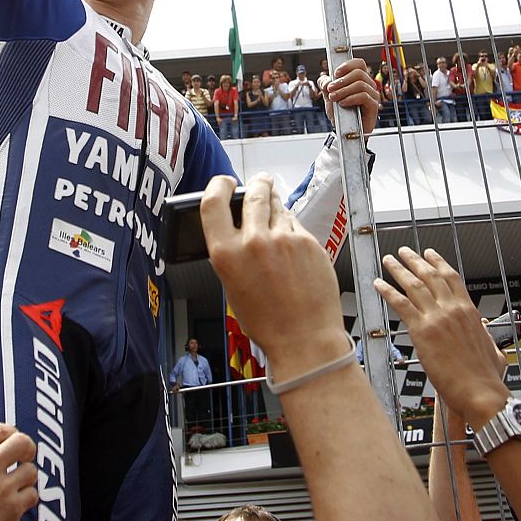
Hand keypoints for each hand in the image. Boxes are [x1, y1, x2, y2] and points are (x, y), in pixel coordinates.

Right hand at [0, 423, 36, 520]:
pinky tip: (17, 502)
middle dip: (25, 447)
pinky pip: (32, 495)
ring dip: (26, 475)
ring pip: (30, 470)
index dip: (7, 432)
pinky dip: (27, 498)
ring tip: (17, 482)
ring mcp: (3, 489)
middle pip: (22, 443)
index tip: (6, 439)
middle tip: (21, 455)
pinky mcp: (13, 510)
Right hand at [202, 174, 348, 382]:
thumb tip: (237, 228)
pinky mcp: (308, 241)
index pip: (213, 202)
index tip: (225, 183)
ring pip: (278, 206)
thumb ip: (233, 253)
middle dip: (258, 183)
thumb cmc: (268, 322)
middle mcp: (253, 242)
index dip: (218, 186)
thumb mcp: (233, 287)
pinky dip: (293, 229)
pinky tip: (293, 246)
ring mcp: (284, 239)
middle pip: (253, 193)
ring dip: (276, 204)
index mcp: (226, 255)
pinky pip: (297, 224)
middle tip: (261, 182)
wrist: (304, 338)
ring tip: (277, 214)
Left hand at [322, 57, 380, 132]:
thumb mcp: (329, 96)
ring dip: (344, 90)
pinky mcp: (373, 106)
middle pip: (359, 73)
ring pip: (360, 84)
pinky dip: (351, 98)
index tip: (336, 73)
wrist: (344, 130)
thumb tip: (326, 80)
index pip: (359, 64)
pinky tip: (343, 103)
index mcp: (358, 79)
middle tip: (330, 89)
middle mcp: (368, 85)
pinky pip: (364, 96)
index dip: (347, 65)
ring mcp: (372, 95)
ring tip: (334, 98)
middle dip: (341, 80)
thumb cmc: (340, 113)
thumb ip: (325, 85)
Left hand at [374, 246, 507, 421]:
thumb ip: (486, 338)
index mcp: (469, 311)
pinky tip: (378, 284)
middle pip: (430, 276)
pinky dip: (387, 291)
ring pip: (414, 285)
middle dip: (415, 261)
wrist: (479, 391)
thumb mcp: (493, 350)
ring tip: (389, 261)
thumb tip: (484, 331)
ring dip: (399, 270)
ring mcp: (437, 318)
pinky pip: (401, 304)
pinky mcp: (422, 331)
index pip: (452, 278)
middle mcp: (453, 309)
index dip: (439, 263)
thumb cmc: (486, 378)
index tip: (429, 254)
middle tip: (404, 252)